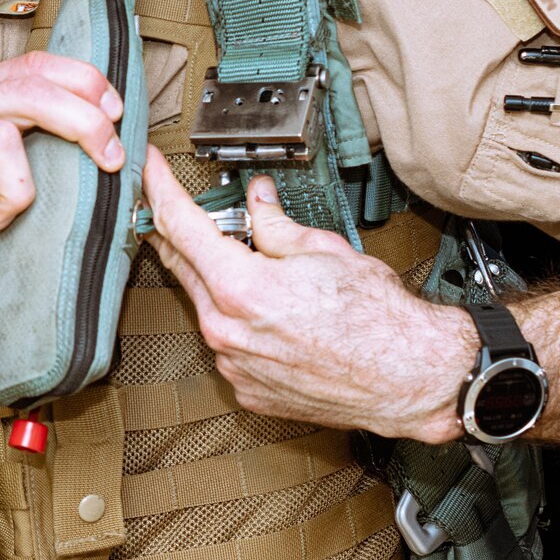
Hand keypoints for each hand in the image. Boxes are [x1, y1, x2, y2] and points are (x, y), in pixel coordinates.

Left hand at [141, 151, 475, 441]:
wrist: (410, 379)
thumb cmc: (379, 320)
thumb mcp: (324, 249)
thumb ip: (276, 224)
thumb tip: (257, 202)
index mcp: (240, 287)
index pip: (180, 226)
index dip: (160, 189)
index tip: (149, 170)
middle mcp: (227, 330)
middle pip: (182, 266)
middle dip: (180, 233)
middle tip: (182, 208)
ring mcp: (234, 364)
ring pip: (205, 307)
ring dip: (215, 280)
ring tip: (251, 263)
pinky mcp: (247, 388)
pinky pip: (227, 343)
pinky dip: (237, 321)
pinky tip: (270, 312)